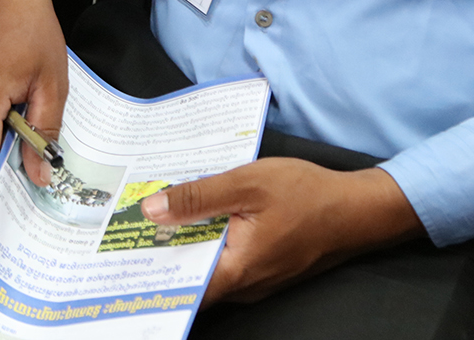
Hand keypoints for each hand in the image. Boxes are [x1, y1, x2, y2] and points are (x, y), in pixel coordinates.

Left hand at [142, 159, 422, 303]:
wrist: (356, 208)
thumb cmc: (306, 195)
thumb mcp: (246, 184)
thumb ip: (198, 198)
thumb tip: (151, 211)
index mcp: (236, 270)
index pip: (182, 289)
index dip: (149, 276)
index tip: (117, 259)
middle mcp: (243, 284)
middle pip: (190, 278)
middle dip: (158, 255)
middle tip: (123, 231)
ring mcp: (254, 278)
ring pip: (207, 267)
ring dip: (182, 246)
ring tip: (148, 220)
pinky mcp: (262, 266)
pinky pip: (224, 259)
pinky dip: (205, 241)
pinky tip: (190, 217)